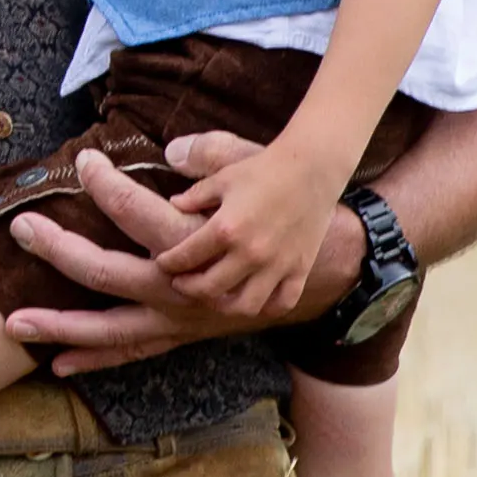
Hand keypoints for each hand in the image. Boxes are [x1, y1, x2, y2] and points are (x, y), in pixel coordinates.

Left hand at [0, 132, 366, 375]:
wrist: (329, 263)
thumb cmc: (279, 205)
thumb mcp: (249, 169)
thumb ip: (205, 160)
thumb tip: (168, 154)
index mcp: (203, 242)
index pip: (138, 212)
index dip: (106, 185)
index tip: (85, 162)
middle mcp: (188, 289)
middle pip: (109, 274)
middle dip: (59, 250)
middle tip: (22, 228)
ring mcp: (186, 319)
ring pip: (113, 329)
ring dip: (62, 326)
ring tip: (15, 323)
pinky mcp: (187, 334)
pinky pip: (134, 352)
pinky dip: (96, 359)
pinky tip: (57, 363)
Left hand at [163, 138, 353, 327]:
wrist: (312, 169)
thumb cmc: (264, 169)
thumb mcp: (223, 178)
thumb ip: (195, 195)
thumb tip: (174, 205)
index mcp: (226, 228)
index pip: (186, 257)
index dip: (168, 263)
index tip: (163, 263)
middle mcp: (250, 253)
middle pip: (209, 288)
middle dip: (188, 287)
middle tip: (181, 282)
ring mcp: (276, 265)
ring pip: (244, 306)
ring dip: (224, 305)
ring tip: (215, 296)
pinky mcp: (299, 269)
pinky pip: (281, 303)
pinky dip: (266, 307)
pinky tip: (255, 298)